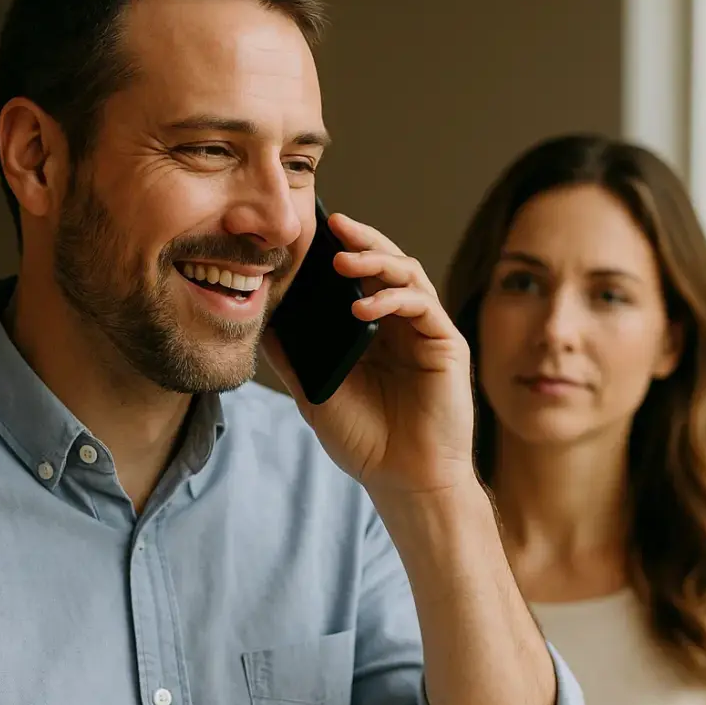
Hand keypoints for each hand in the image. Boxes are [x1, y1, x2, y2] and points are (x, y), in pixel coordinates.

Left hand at [260, 212, 475, 499]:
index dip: (338, 250)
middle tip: (332, 223)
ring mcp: (426, 331)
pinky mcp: (447, 344)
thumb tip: (259, 318)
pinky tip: (363, 307)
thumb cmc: (365, 440)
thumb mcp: (315, 391)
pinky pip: (422, 305)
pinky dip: (393, 298)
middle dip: (359, 240)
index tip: (309, 232)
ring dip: (375, 261)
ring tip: (342, 261)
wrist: (405, 481)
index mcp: (372, 329)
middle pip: (385, 263)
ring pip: (407, 273)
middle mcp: (401, 323)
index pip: (358, 276)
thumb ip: (292, 355)